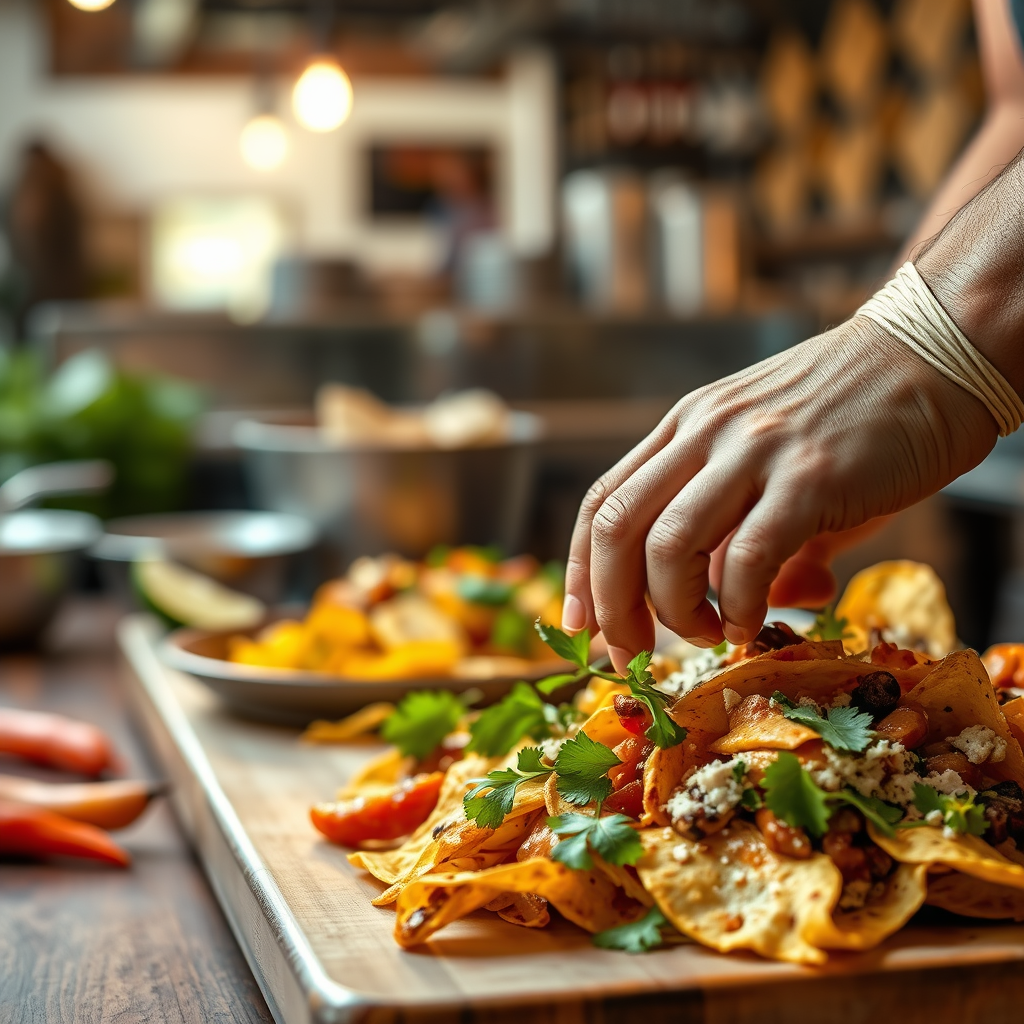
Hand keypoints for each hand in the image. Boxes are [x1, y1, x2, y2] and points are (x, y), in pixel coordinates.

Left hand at [562, 317, 996, 671]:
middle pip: (616, 526)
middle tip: (627, 654)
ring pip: (667, 544)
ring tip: (703, 635)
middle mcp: (705, 432)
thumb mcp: (780, 465)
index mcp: (686, 427)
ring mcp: (754, 451)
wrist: (934, 353)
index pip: (603, 500)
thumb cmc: (856, 419)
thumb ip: (756, 536)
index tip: (579, 625)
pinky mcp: (809, 476)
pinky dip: (735, 604)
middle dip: (609, 604)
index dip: (579, 570)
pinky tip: (746, 624)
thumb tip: (759, 608)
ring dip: (671, 610)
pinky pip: (747, 556)